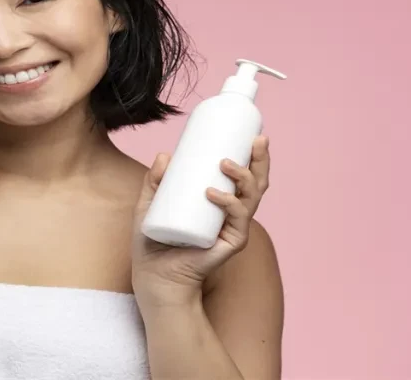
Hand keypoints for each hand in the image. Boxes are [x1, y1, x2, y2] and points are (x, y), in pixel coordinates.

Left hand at [130, 136, 271, 304]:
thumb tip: (164, 154)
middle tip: (256, 140)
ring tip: (224, 163)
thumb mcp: (149, 205)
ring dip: (244, 177)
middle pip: (257, 184)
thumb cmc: (154, 243)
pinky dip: (229, 204)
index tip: (252, 133)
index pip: (243, 177)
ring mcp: (233, 229)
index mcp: (219, 203)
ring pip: (252, 199)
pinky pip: (237, 222)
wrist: (154, 276)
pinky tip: (214, 194)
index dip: (252, 156)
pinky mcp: (230, 244)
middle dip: (261, 160)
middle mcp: (231, 215)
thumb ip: (154, 182)